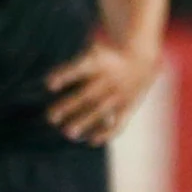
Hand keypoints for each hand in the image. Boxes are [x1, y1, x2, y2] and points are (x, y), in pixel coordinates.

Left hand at [45, 39, 159, 144]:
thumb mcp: (94, 50)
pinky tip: (92, 141)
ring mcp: (120, 92)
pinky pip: (120, 120)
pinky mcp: (130, 104)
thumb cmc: (106, 56)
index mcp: (98, 61)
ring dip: (84, 122)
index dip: (64, 76)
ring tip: (68, 133)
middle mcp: (109, 77)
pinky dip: (108, 132)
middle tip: (50, 118)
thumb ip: (76, 68)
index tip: (49, 84)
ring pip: (100, 110)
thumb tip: (51, 85)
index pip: (78, 68)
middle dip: (68, 106)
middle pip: (87, 94)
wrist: (142, 54)